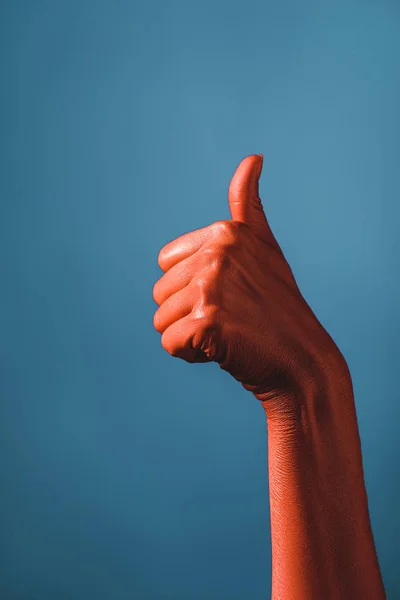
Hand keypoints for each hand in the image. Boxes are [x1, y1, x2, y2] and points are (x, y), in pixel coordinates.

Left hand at [153, 155, 343, 414]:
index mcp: (225, 233)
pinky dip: (192, 355)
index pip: (166, 265)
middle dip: (188, 314)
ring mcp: (212, 287)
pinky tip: (224, 351)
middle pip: (160, 293)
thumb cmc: (278, 305)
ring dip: (189, 336)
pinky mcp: (208, 323)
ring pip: (162, 321)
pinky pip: (171, 344)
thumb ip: (248, 204)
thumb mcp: (264, 247)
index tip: (229, 294)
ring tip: (229, 334)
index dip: (191, 288)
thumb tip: (253, 157)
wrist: (302, 360)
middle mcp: (217, 254)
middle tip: (231, 318)